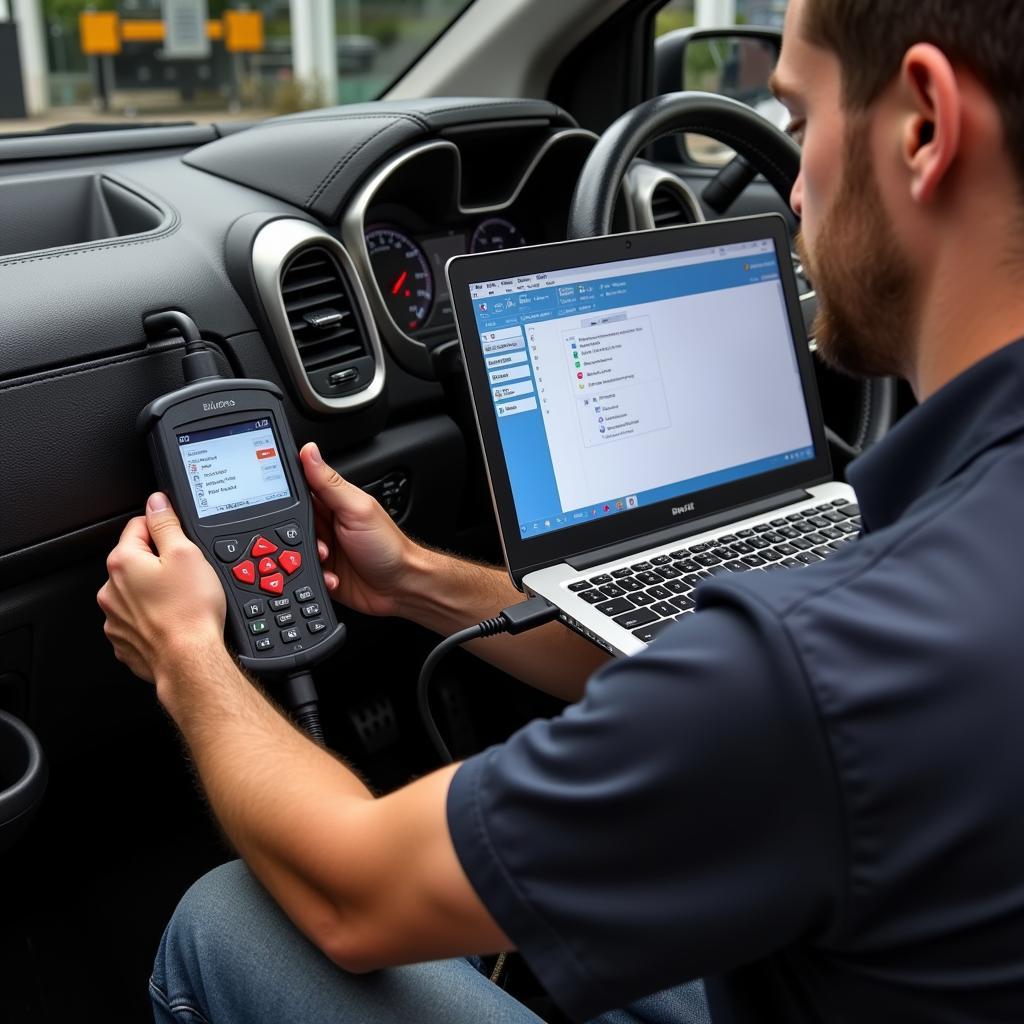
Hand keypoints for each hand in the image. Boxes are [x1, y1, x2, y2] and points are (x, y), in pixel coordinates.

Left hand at [98, 493, 226, 684]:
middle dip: (160, 563)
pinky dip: (153, 617)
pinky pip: (138, 619)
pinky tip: (173, 620)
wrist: (188, 661)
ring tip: (182, 601)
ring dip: (155, 591)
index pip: (139, 525)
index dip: (164, 529)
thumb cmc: (189, 612)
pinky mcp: (124, 640)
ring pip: (137, 591)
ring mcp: (115, 617)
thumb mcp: (186, 554)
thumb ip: (167, 524)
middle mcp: (110, 589)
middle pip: (137, 560)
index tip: (180, 543)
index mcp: (123, 562)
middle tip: (187, 576)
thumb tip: (156, 502)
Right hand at [299, 442, 421, 617]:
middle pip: (289, 523)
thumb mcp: (357, 509)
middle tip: (313, 539)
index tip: (275, 502)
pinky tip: (331, 575)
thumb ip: (329, 483)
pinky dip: (314, 576)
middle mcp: (326, 523)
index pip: (300, 489)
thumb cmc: (388, 545)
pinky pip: (303, 573)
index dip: (284, 494)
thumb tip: (309, 451)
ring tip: (325, 558)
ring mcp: (324, 548)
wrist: (401, 586)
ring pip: (292, 551)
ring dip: (304, 558)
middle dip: (292, 535)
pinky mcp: (323, 571)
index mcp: (333, 502)